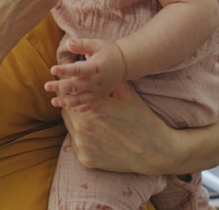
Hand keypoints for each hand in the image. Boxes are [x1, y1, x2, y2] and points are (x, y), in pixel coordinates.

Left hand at [45, 38, 125, 110]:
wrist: (124, 64)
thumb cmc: (107, 52)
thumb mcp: (96, 44)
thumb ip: (82, 45)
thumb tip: (68, 43)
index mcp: (96, 67)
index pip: (79, 70)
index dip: (65, 70)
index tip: (53, 69)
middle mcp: (97, 81)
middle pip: (77, 86)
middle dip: (61, 87)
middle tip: (46, 86)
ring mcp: (98, 91)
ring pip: (81, 99)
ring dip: (66, 101)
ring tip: (53, 101)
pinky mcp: (99, 97)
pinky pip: (88, 106)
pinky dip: (77, 108)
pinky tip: (66, 107)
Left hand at [60, 82, 178, 174]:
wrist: (152, 151)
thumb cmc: (140, 119)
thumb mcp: (126, 93)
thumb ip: (106, 80)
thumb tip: (91, 60)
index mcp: (91, 107)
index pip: (68, 93)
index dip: (70, 89)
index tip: (72, 87)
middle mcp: (82, 126)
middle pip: (66, 109)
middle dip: (71, 104)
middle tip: (80, 103)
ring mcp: (82, 144)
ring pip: (70, 127)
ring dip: (75, 121)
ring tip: (88, 118)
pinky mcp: (84, 159)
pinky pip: (76, 143)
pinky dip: (82, 138)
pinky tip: (94, 134)